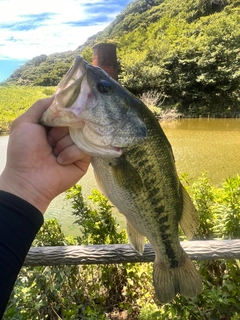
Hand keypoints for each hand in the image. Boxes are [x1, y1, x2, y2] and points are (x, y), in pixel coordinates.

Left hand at [0, 97, 90, 212]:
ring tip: (53, 153)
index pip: (66, 110)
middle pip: (75, 120)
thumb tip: (59, 95)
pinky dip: (70, 153)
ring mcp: (76, 146)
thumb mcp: (24, 123)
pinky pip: (84, 147)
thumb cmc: (23, 151)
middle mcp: (65, 134)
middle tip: (49, 140)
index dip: (63, 111)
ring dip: (63, 143)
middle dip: (61, 129)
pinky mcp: (84, 159)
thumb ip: (40, 106)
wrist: (29, 180)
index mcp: (52, 125)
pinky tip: (60, 161)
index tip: (60, 115)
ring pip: (80, 133)